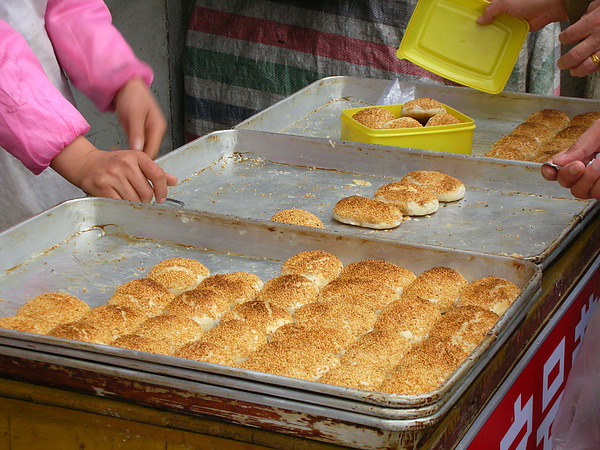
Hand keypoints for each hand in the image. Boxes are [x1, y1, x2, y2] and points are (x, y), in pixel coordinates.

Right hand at [50, 136, 177, 202]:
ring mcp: (114, 176)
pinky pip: (121, 204)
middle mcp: (125, 164)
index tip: (161, 198)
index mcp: (136, 156)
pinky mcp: (103, 187)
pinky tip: (120, 200)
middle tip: (140, 198)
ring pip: (134, 200)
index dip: (162, 190)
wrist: (86, 163)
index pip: (157, 175)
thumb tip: (173, 181)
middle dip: (146, 200)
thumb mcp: (135, 162)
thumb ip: (154, 172)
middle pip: (147, 192)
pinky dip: (123, 206)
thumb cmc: (112, 164)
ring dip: (134, 204)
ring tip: (129, 198)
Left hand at [113, 78, 166, 158]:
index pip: (153, 150)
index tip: (132, 165)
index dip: (143, 160)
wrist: (125, 85)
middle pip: (149, 152)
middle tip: (122, 162)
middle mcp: (155, 131)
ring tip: (119, 156)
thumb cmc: (132, 94)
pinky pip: (137, 146)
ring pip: (142, 150)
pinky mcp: (140, 132)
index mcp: (158, 127)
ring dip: (132, 154)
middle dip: (137, 159)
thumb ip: (137, 133)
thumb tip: (139, 148)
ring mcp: (148, 132)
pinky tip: (120, 150)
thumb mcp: (133, 114)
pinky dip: (129, 150)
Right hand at [476, 0, 567, 31]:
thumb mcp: (505, 2)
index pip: (484, 3)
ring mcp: (509, 16)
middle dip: (481, 22)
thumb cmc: (530, 0)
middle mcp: (504, 7)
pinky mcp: (515, 26)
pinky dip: (500, 36)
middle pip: (488, 15)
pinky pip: (505, 32)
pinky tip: (493, 42)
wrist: (549, 7)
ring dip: (490, 30)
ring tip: (480, 38)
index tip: (467, 17)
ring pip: (496, 24)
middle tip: (471, 30)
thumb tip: (480, 20)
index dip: (477, 9)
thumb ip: (491, 10)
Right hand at [541, 120, 599, 199]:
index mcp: (579, 156)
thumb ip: (579, 144)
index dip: (548, 171)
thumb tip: (557, 160)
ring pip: (580, 192)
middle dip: (569, 175)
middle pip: (564, 183)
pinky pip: (596, 195)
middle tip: (580, 164)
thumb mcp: (598, 131)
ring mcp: (595, 183)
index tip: (550, 170)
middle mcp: (585, 172)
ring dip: (590, 178)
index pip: (555, 169)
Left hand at [558, 1, 599, 75]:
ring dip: (577, 70)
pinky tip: (592, 67)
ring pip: (588, 65)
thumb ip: (590, 12)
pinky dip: (595, 69)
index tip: (563, 40)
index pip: (568, 36)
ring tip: (573, 70)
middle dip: (565, 62)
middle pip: (575, 55)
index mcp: (594, 23)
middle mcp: (599, 37)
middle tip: (562, 63)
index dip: (563, 39)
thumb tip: (581, 20)